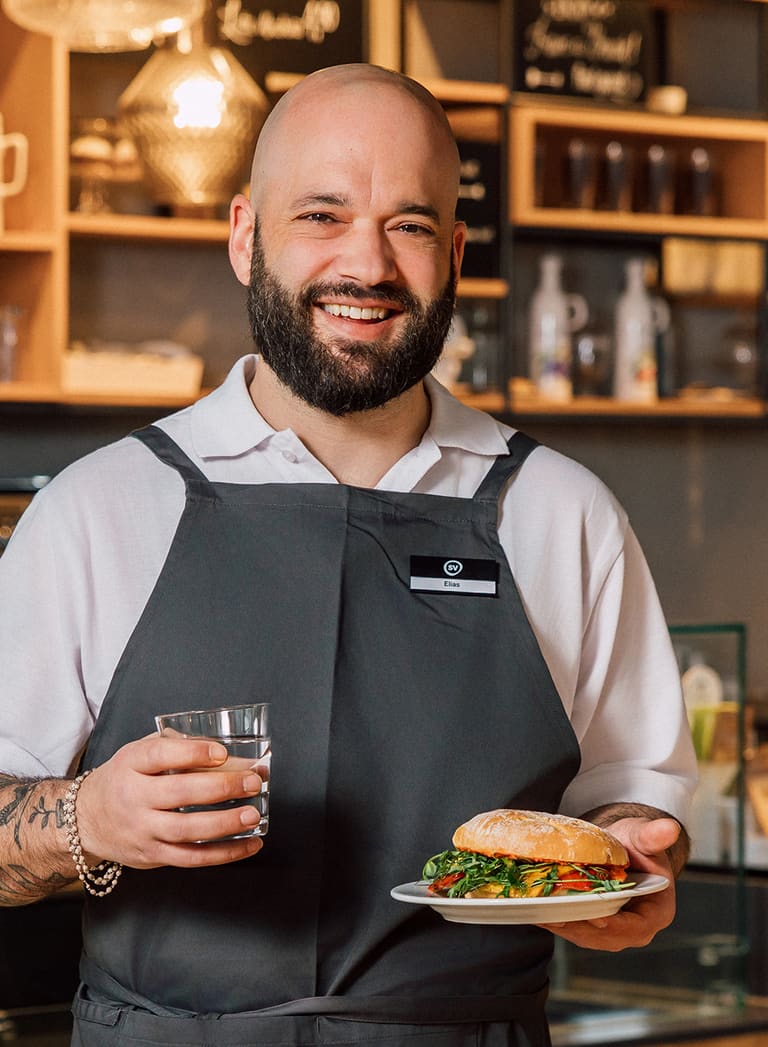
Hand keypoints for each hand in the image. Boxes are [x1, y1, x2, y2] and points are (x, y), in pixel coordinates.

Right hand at [74, 733, 264, 869]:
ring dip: (225, 823)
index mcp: (130, 764)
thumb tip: (230, 754)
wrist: (86, 819)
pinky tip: (250, 844)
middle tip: (253, 782)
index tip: (222, 752)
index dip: (193, 752)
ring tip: (253, 814)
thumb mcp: (140, 753)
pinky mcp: (152, 856)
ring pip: (187, 830)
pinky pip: (191, 858)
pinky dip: (224, 853)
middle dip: (222, 787)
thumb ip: (177, 747)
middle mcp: (133, 798)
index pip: (160, 754)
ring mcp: (142, 830)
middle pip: (180, 793)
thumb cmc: (125, 779)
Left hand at [536, 816, 679, 950]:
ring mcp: (614, 930)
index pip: (637, 926)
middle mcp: (636, 927)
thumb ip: (653, 835)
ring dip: (565, 927)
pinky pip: (576, 928)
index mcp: (657, 912)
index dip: (616, 925)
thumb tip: (669, 827)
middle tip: (557, 916)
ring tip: (543, 914)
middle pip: (608, 936)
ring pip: (589, 936)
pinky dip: (558, 921)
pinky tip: (540, 910)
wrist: (622, 847)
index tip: (595, 917)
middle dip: (582, 928)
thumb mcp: (643, 836)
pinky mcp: (594, 925)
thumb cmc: (636, 843)